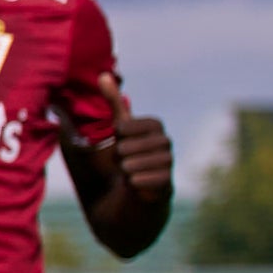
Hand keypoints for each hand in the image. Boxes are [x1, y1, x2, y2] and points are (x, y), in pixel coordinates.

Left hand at [63, 78, 174, 201]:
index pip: (129, 126)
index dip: (120, 136)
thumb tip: (103, 74)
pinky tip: (133, 185)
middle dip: (118, 156)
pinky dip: (132, 184)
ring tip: (126, 173)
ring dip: (122, 170)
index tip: (119, 140)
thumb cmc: (120, 158)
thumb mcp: (116, 130)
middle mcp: (166, 143)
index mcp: (154, 126)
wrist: (125, 198)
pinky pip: (142, 181)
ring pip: (134, 164)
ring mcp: (168, 164)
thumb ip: (112, 103)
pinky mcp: (167, 185)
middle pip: (128, 146)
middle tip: (121, 161)